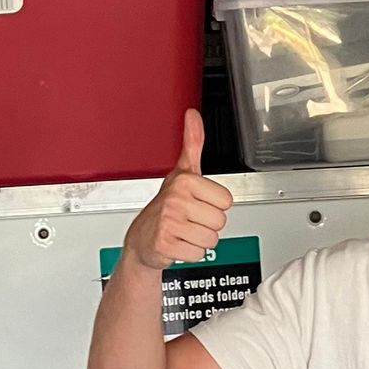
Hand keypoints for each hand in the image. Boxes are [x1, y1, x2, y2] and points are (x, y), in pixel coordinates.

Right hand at [124, 112, 233, 271]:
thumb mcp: (182, 172)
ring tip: (184, 231)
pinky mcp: (165, 244)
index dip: (214, 205)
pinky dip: (190, 253)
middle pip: (220, 221)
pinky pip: (199, 253)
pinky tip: (178, 243)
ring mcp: (169, 222)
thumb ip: (192, 143)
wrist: (142, 239)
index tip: (197, 202)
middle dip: (207, 224)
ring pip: (211, 239)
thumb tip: (193, 115)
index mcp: (184, 180)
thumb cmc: (166, 206)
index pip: (226, 201)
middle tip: (189, 219)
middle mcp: (175, 199)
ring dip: (199, 239)